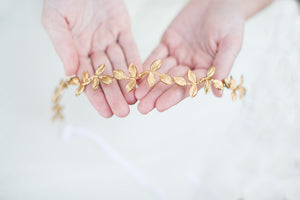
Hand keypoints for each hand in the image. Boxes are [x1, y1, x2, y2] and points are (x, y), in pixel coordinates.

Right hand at [43, 0, 141, 117]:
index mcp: (75, 49)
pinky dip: (135, 62)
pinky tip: (140, 78)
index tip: (105, 113)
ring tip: (134, 100)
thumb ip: (62, 46)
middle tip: (123, 112)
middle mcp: (93, 47)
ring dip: (126, 83)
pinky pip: (130, 47)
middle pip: (106, 75)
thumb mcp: (54, 20)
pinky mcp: (122, 28)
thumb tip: (70, 74)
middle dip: (114, 95)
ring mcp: (109, 39)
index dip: (96, 97)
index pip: (87, 78)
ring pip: (119, 65)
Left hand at [135, 0, 244, 113]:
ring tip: (136, 96)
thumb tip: (218, 92)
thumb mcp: (231, 42)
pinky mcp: (168, 44)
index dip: (173, 96)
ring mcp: (178, 55)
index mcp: (206, 70)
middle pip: (171, 83)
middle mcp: (191, 66)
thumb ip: (223, 65)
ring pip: (161, 72)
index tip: (160, 107)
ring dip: (148, 85)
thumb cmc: (230, 21)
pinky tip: (136, 76)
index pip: (188, 86)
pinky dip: (146, 66)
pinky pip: (155, 56)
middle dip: (156, 95)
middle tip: (142, 108)